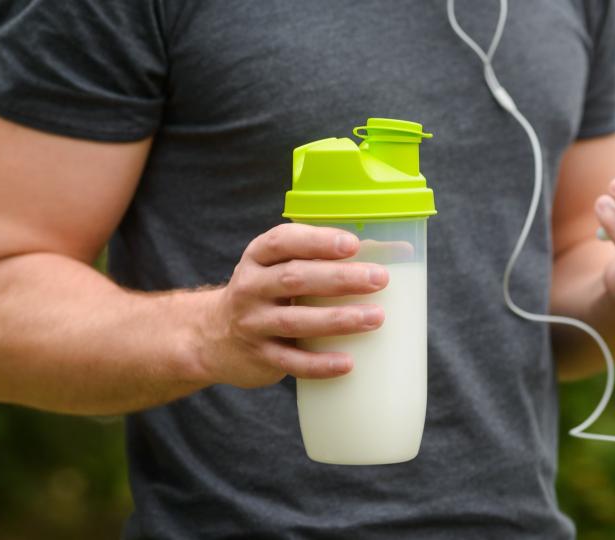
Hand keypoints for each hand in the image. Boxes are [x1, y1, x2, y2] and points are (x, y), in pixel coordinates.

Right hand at [196, 223, 388, 387]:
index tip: (353, 244)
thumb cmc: (269, 293)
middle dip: (340, 278)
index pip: (283, 242)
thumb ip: (324, 259)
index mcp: (259, 257)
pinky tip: (348, 363)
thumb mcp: (281, 268)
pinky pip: (291, 361)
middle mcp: (251, 287)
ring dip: (338, 319)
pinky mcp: (260, 356)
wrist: (214, 337)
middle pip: (295, 278)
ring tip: (376, 318)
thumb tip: (399, 251)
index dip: (318, 241)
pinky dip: (320, 364)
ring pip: (295, 321)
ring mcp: (253, 323)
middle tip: (379, 280)